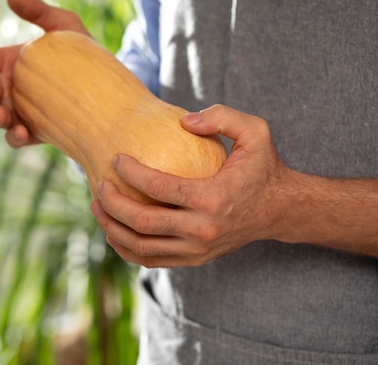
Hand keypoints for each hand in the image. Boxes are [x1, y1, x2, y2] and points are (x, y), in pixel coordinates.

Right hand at [0, 0, 90, 147]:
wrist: (105, 88)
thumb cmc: (80, 51)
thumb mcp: (63, 26)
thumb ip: (39, 11)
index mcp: (8, 62)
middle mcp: (8, 88)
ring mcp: (18, 111)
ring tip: (1, 114)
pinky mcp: (33, 131)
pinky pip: (15, 138)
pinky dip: (14, 136)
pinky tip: (22, 132)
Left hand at [91, 105, 294, 267]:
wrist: (280, 210)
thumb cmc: (263, 167)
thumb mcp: (256, 132)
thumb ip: (222, 117)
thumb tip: (184, 121)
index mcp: (213, 199)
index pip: (158, 187)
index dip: (129, 172)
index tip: (115, 158)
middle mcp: (203, 230)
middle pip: (143, 222)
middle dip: (112, 203)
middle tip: (99, 185)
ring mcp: (198, 250)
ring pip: (141, 246)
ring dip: (112, 228)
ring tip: (97, 206)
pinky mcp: (194, 259)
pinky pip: (150, 259)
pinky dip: (126, 248)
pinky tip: (113, 229)